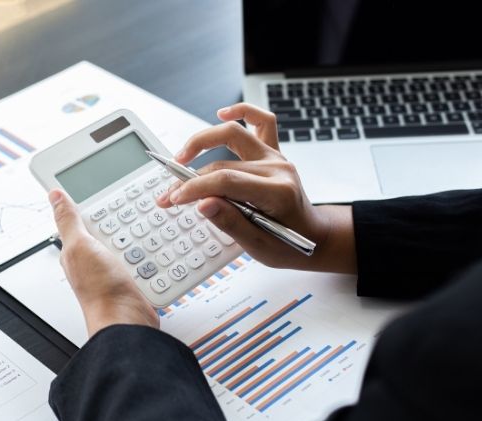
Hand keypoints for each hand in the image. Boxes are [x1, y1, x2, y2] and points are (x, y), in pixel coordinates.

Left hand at [49, 189, 158, 336]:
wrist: (126, 320)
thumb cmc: (100, 291)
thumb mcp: (80, 246)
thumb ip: (68, 221)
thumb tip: (54, 196)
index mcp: (76, 249)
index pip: (83, 219)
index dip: (94, 206)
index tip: (106, 193)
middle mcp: (93, 260)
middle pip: (110, 228)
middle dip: (122, 220)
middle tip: (132, 212)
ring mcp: (113, 270)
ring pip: (129, 242)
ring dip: (139, 236)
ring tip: (146, 230)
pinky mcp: (132, 278)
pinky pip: (143, 258)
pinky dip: (149, 254)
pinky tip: (153, 250)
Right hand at [157, 103, 355, 272]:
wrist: (314, 237)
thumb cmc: (288, 244)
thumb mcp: (259, 245)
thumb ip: (230, 222)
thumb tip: (202, 203)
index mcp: (277, 192)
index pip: (227, 181)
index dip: (196, 188)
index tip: (174, 199)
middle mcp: (278, 168)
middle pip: (223, 163)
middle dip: (190, 178)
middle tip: (170, 194)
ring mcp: (275, 157)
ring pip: (234, 135)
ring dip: (203, 141)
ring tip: (181, 157)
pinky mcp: (273, 152)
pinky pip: (261, 121)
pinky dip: (241, 112)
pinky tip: (222, 114)